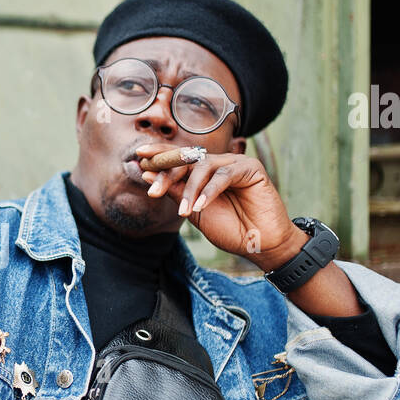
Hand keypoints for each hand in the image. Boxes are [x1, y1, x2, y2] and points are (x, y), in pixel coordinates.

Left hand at [136, 144, 306, 270]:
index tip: (139, 157)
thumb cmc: (230, 229)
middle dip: (168, 172)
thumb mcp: (195, 212)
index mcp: (204, 173)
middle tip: (154, 189)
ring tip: (185, 212)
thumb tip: (148, 173)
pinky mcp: (251, 168)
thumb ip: (175, 192)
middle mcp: (218, 164)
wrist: (260, 245)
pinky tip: (201, 207)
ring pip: (204, 166)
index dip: (160, 155)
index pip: (179, 159)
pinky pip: (224, 175)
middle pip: (188, 158)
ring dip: (191, 189)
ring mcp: (235, 164)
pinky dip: (210, 190)